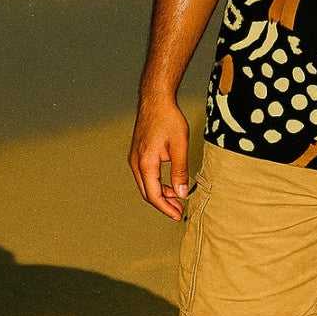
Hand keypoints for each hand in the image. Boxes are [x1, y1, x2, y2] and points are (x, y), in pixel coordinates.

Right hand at [128, 95, 189, 220]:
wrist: (155, 100)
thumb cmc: (168, 119)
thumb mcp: (179, 146)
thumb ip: (180, 171)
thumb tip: (181, 192)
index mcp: (145, 163)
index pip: (154, 195)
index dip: (166, 208)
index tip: (178, 215)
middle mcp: (136, 163)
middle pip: (148, 193)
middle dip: (163, 204)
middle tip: (179, 210)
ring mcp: (135, 158)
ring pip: (146, 185)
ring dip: (161, 194)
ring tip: (177, 198)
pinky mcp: (138, 154)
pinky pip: (145, 176)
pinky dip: (157, 183)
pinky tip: (170, 184)